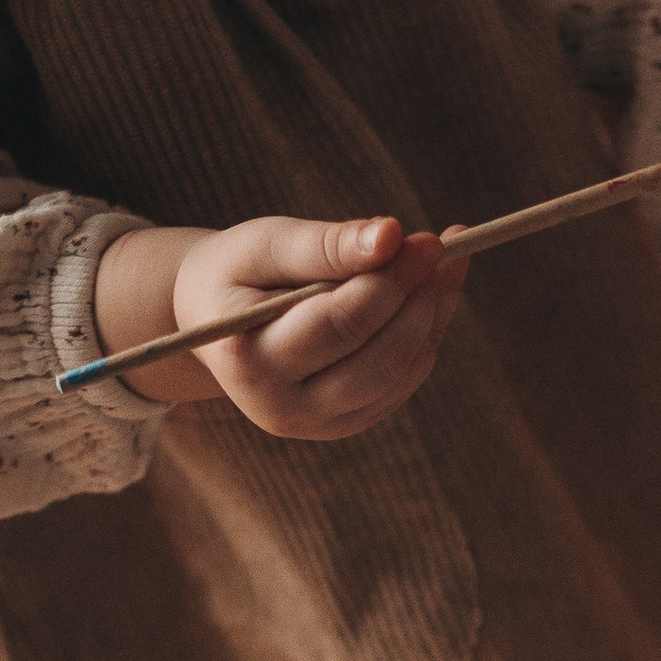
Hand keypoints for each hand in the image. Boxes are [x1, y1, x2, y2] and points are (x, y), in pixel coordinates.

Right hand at [94, 215, 468, 435]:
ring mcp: (313, 424)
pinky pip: (401, 383)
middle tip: (442, 248)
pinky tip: (429, 294)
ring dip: (432, 317)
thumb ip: (325, 243)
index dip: (390, 281)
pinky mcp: (344, 424)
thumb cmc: (239, 271)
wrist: (217, 318)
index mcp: (246, 358)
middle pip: (377, 360)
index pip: (339, 325)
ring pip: (398, 375)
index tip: (428, 240)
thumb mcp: (267, 244)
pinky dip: (425, 336)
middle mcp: (277, 407)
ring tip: (443, 264)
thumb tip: (391, 236)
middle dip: (418, 301)